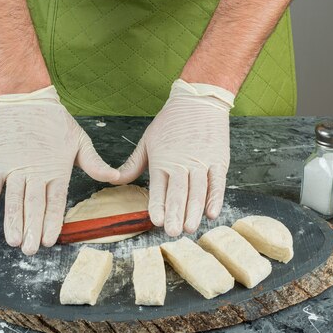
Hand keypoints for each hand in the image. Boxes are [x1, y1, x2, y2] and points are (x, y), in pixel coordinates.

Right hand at [0, 86, 118, 253]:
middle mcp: (36, 171)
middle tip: (30, 250)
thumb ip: (95, 163)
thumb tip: (117, 177)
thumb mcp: (80, 141)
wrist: (27, 98)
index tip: (49, 241)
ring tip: (13, 241)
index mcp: (58, 170)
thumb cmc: (56, 121)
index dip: (51, 223)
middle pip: (34, 206)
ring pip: (13, 200)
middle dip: (31, 229)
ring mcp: (15, 167)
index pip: (55, 202)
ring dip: (12, 221)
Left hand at [113, 79, 233, 235]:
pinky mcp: (218, 160)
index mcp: (162, 160)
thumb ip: (133, 165)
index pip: (159, 188)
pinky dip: (215, 198)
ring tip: (189, 228)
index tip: (156, 221)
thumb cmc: (171, 122)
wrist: (199, 101)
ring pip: (198, 191)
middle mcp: (181, 163)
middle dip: (175, 214)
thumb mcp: (147, 141)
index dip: (158, 205)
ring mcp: (201, 162)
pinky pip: (217, 183)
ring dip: (194, 211)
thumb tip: (114, 181)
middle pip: (179, 193)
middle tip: (172, 232)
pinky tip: (211, 213)